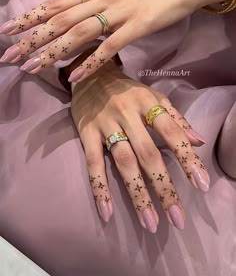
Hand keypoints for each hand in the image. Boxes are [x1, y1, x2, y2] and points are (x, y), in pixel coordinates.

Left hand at [0, 0, 227, 78]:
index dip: (29, 18)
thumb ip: (89, 7)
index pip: (55, 5)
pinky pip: (110, 47)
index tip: (7, 30)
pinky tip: (75, 77)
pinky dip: (90, 63)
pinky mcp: (137, 26)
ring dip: (54, 52)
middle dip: (32, 39)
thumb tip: (66, 19)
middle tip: (9, 55)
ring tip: (32, 67)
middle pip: (60, 20)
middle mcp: (100, 0)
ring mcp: (118, 13)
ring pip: (79, 34)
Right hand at [71, 58, 208, 232]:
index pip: (171, 132)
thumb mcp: (153, 96)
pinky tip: (107, 213)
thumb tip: (199, 141)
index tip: (201, 185)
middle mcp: (127, 113)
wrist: (90, 74)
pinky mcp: (86, 132)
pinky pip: (93, 163)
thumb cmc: (126, 90)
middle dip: (164, 187)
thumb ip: (175, 118)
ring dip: (137, 194)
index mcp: (147, 102)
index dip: (187, 157)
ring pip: (123, 162)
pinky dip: (100, 188)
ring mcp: (105, 123)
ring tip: (150, 223)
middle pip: (148, 153)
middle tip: (177, 217)